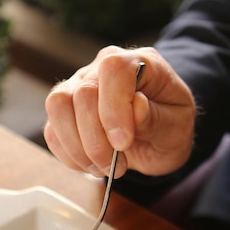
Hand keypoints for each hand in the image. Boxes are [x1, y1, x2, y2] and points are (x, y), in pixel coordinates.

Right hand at [44, 45, 195, 178]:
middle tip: (117, 167)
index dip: (114, 109)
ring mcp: (78, 86)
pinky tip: (91, 165)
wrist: (156, 138)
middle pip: (82, 94)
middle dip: (96, 141)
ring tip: (102, 167)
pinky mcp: (64, 110)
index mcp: (138, 62)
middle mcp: (102, 67)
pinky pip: (52, 130)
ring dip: (77, 148)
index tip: (124, 143)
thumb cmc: (170, 128)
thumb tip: (136, 107)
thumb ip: (158, 118)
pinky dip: (69, 155)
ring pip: (58, 106)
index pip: (113, 69)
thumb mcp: (177, 128)